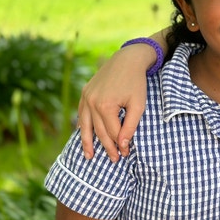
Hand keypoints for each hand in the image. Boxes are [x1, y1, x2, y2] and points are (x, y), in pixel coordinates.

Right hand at [78, 44, 152, 161]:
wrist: (127, 60)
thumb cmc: (136, 82)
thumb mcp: (138, 104)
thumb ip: (131, 125)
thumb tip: (123, 144)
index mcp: (106, 106)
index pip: (113, 132)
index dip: (120, 145)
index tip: (125, 154)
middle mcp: (92, 103)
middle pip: (99, 131)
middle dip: (107, 147)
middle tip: (114, 159)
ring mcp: (86, 97)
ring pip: (85, 125)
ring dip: (87, 142)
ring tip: (89, 156)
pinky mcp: (84, 93)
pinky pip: (81, 114)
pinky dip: (82, 126)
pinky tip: (83, 135)